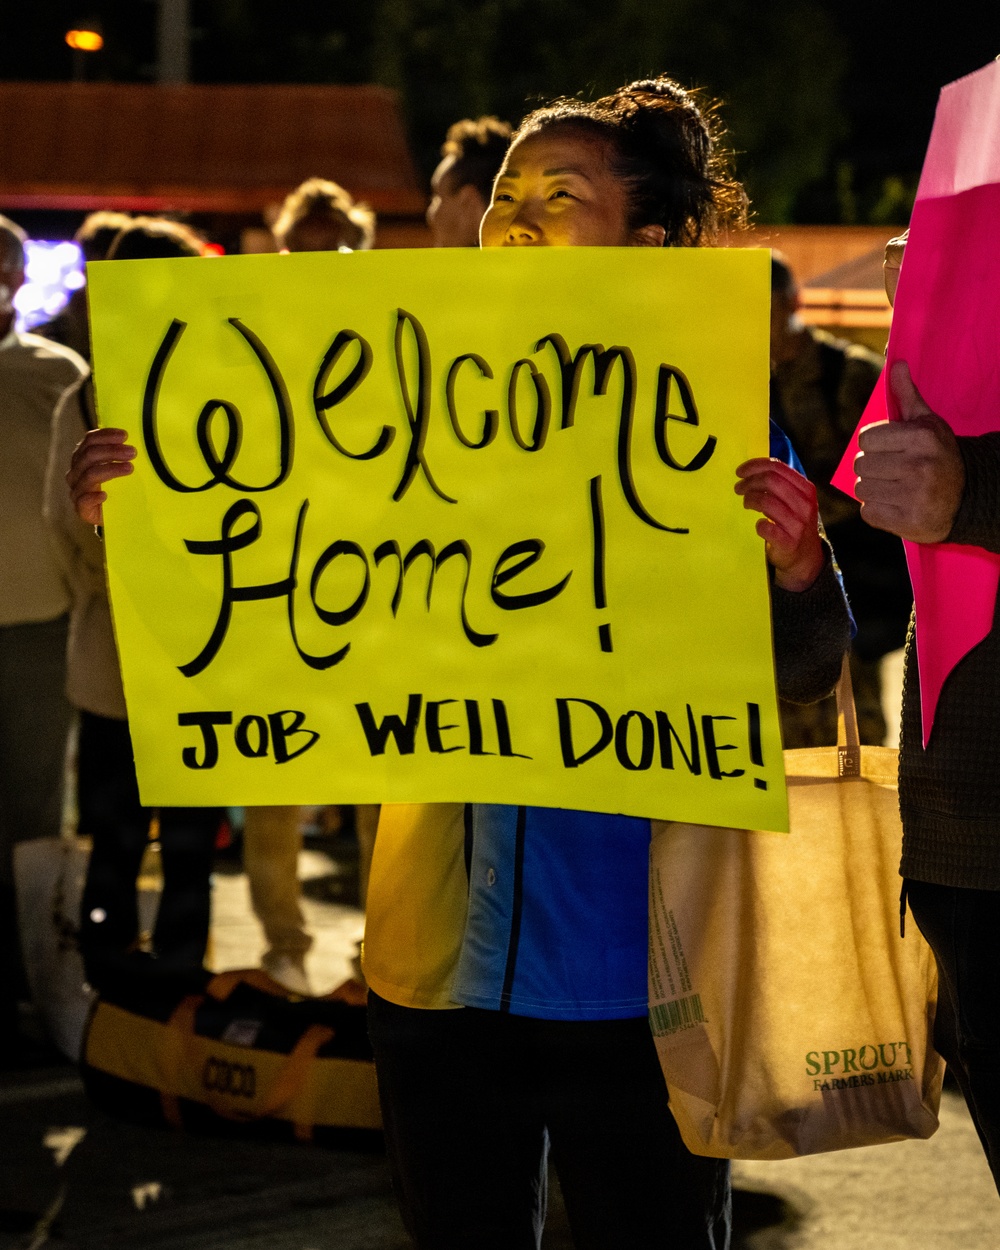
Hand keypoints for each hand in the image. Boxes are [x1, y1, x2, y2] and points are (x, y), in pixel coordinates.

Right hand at [66, 427, 135, 525]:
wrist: (116, 515)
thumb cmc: (119, 488)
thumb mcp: (120, 467)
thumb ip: (122, 453)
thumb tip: (138, 438)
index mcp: (82, 458)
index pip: (89, 440)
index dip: (106, 435)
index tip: (125, 435)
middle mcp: (76, 473)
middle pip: (89, 455)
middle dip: (112, 451)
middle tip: (132, 452)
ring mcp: (77, 491)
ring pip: (89, 475)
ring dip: (110, 469)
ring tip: (130, 468)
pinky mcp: (81, 509)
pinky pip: (83, 501)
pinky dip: (93, 497)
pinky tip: (105, 495)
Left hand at [735, 457, 823, 590]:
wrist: (805, 557)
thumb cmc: (794, 522)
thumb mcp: (795, 500)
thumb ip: (780, 484)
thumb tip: (751, 469)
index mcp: (806, 489)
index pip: (778, 468)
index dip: (755, 466)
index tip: (740, 471)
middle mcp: (805, 504)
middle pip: (771, 481)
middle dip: (749, 482)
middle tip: (738, 488)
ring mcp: (798, 524)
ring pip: (766, 501)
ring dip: (750, 499)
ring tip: (746, 503)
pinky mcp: (788, 542)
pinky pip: (766, 527)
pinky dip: (758, 524)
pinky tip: (758, 525)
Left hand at [853, 361, 963, 542]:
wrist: (967, 497)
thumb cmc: (939, 456)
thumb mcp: (928, 424)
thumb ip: (907, 396)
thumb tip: (896, 364)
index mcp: (921, 438)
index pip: (865, 439)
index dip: (873, 445)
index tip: (889, 450)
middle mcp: (918, 466)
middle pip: (860, 465)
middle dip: (872, 468)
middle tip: (892, 471)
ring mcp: (913, 496)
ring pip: (861, 489)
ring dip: (872, 490)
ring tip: (894, 487)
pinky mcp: (907, 522)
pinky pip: (868, 512)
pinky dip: (876, 510)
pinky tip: (896, 505)